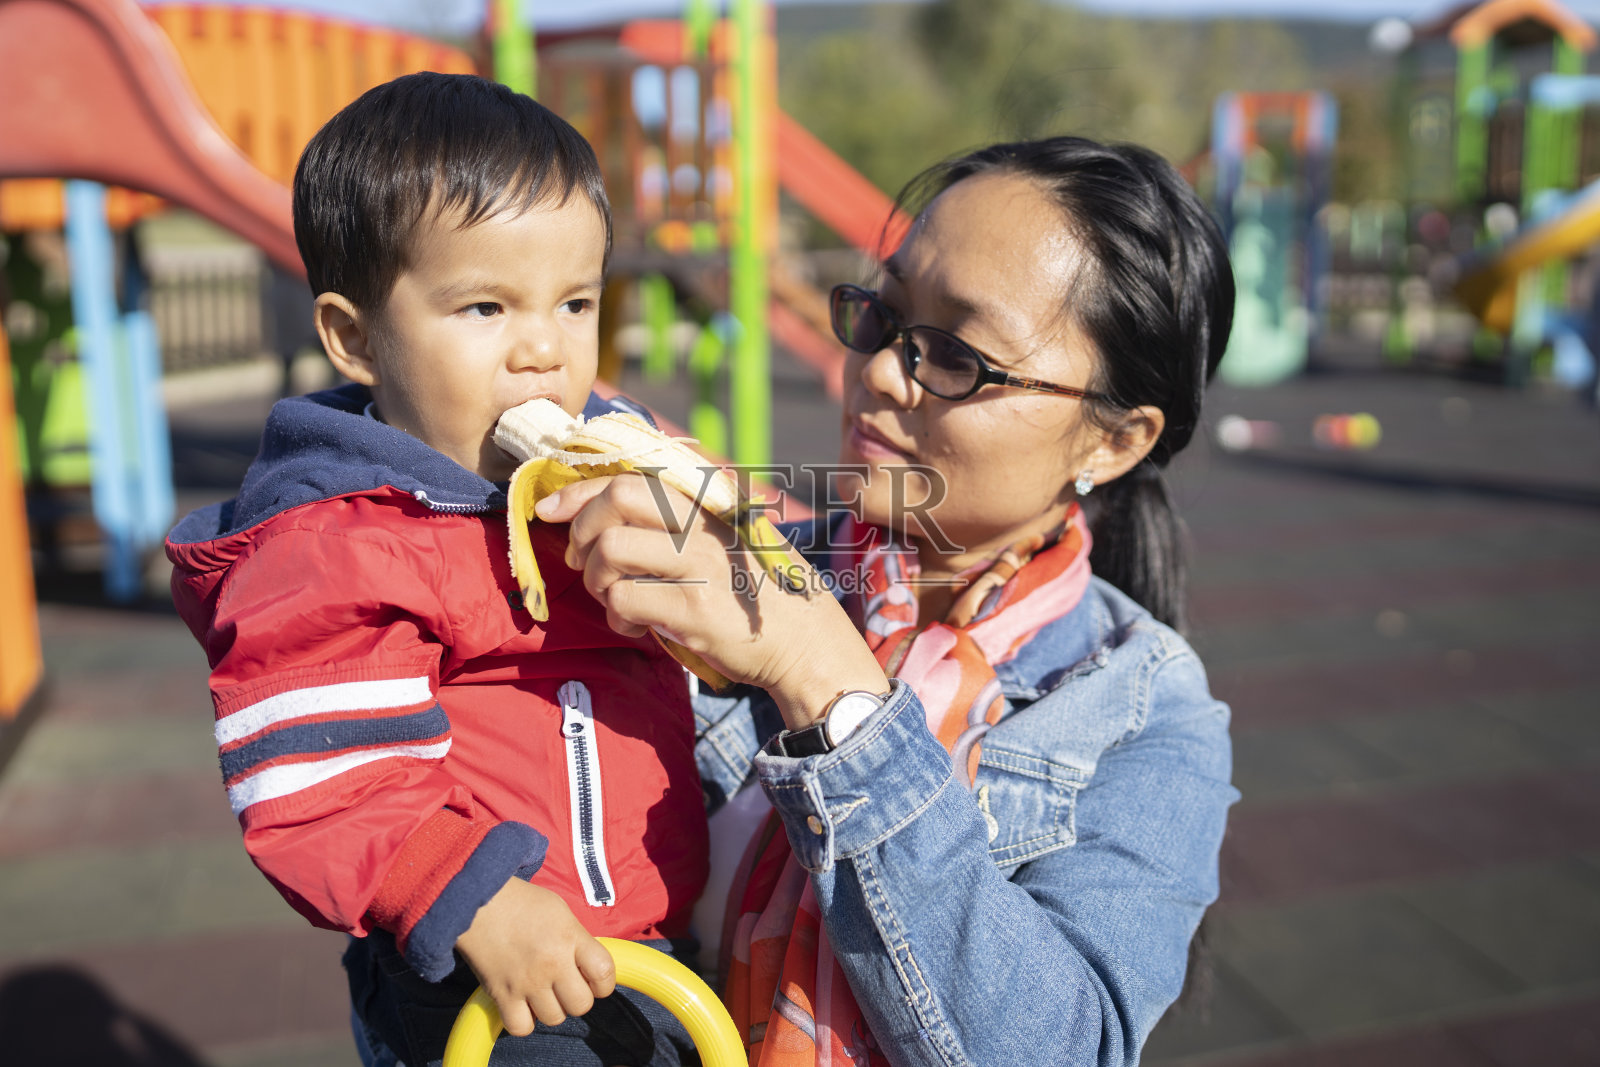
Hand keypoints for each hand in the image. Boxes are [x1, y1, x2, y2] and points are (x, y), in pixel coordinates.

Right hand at [455, 879, 615, 1033]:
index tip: (594, 980)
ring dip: (551, 1008)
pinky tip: (522, 1005)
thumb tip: (589, 966)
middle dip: (577, 997)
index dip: (604, 983)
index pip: (604, 973)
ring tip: (541, 992)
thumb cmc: (521, 902)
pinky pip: (521, 1027)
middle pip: (581, 1004)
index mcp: (570, 937)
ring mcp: (526, 981)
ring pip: (554, 1018)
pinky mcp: (501, 994)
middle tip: (565, 985)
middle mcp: (551, 963)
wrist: (477, 901)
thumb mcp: (561, 912)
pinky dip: (523, 1021)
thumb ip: (578, 940)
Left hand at [537, 474, 888, 727]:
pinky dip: (616, 617)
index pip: (632, 477)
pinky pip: (623, 601)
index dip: (580, 490)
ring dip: (596, 579)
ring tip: (614, 596)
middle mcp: (705, 527)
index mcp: (710, 506)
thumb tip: (612, 506)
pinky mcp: (695, 610)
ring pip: (610, 551)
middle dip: (581, 529)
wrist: (808, 645)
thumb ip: (687, 520)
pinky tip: (635, 625)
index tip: (550, 508)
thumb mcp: (735, 538)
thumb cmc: (763, 593)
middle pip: (616, 500)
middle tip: (582, 559)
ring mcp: (701, 566)